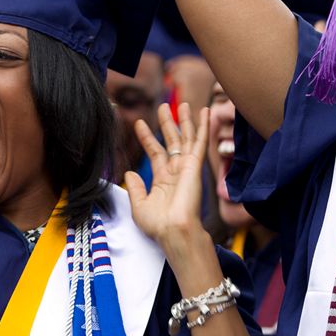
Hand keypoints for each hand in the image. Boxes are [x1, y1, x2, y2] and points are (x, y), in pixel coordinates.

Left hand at [126, 103, 211, 253]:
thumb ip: (135, 188)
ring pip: (186, 138)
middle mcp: (176, 172)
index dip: (147, 137)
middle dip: (167, 123)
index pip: (155, 152)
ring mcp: (186, 168)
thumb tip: (130, 173)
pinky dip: (203, 126)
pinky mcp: (195, 166)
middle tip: (163, 106)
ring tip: (183, 103)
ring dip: (185, 120)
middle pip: (171, 141)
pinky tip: (205, 112)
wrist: (173, 232)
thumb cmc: (158, 225)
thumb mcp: (139, 206)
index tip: (138, 123)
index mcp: (163, 180)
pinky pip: (200, 142)